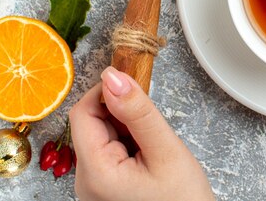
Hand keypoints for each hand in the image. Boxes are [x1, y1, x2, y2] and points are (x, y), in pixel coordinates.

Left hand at [69, 66, 214, 200]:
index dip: (105, 93)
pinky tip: (146, 155)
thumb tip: (113, 77)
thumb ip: (138, 112)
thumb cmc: (183, 200)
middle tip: (151, 125)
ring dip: (125, 128)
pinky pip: (107, 151)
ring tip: (152, 147)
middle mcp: (85, 181)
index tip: (134, 89)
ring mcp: (92, 185)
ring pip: (100, 135)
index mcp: (95, 173)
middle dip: (119, 114)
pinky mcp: (102, 186)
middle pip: (90, 124)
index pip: (82, 113)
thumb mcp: (165, 150)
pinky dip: (127, 143)